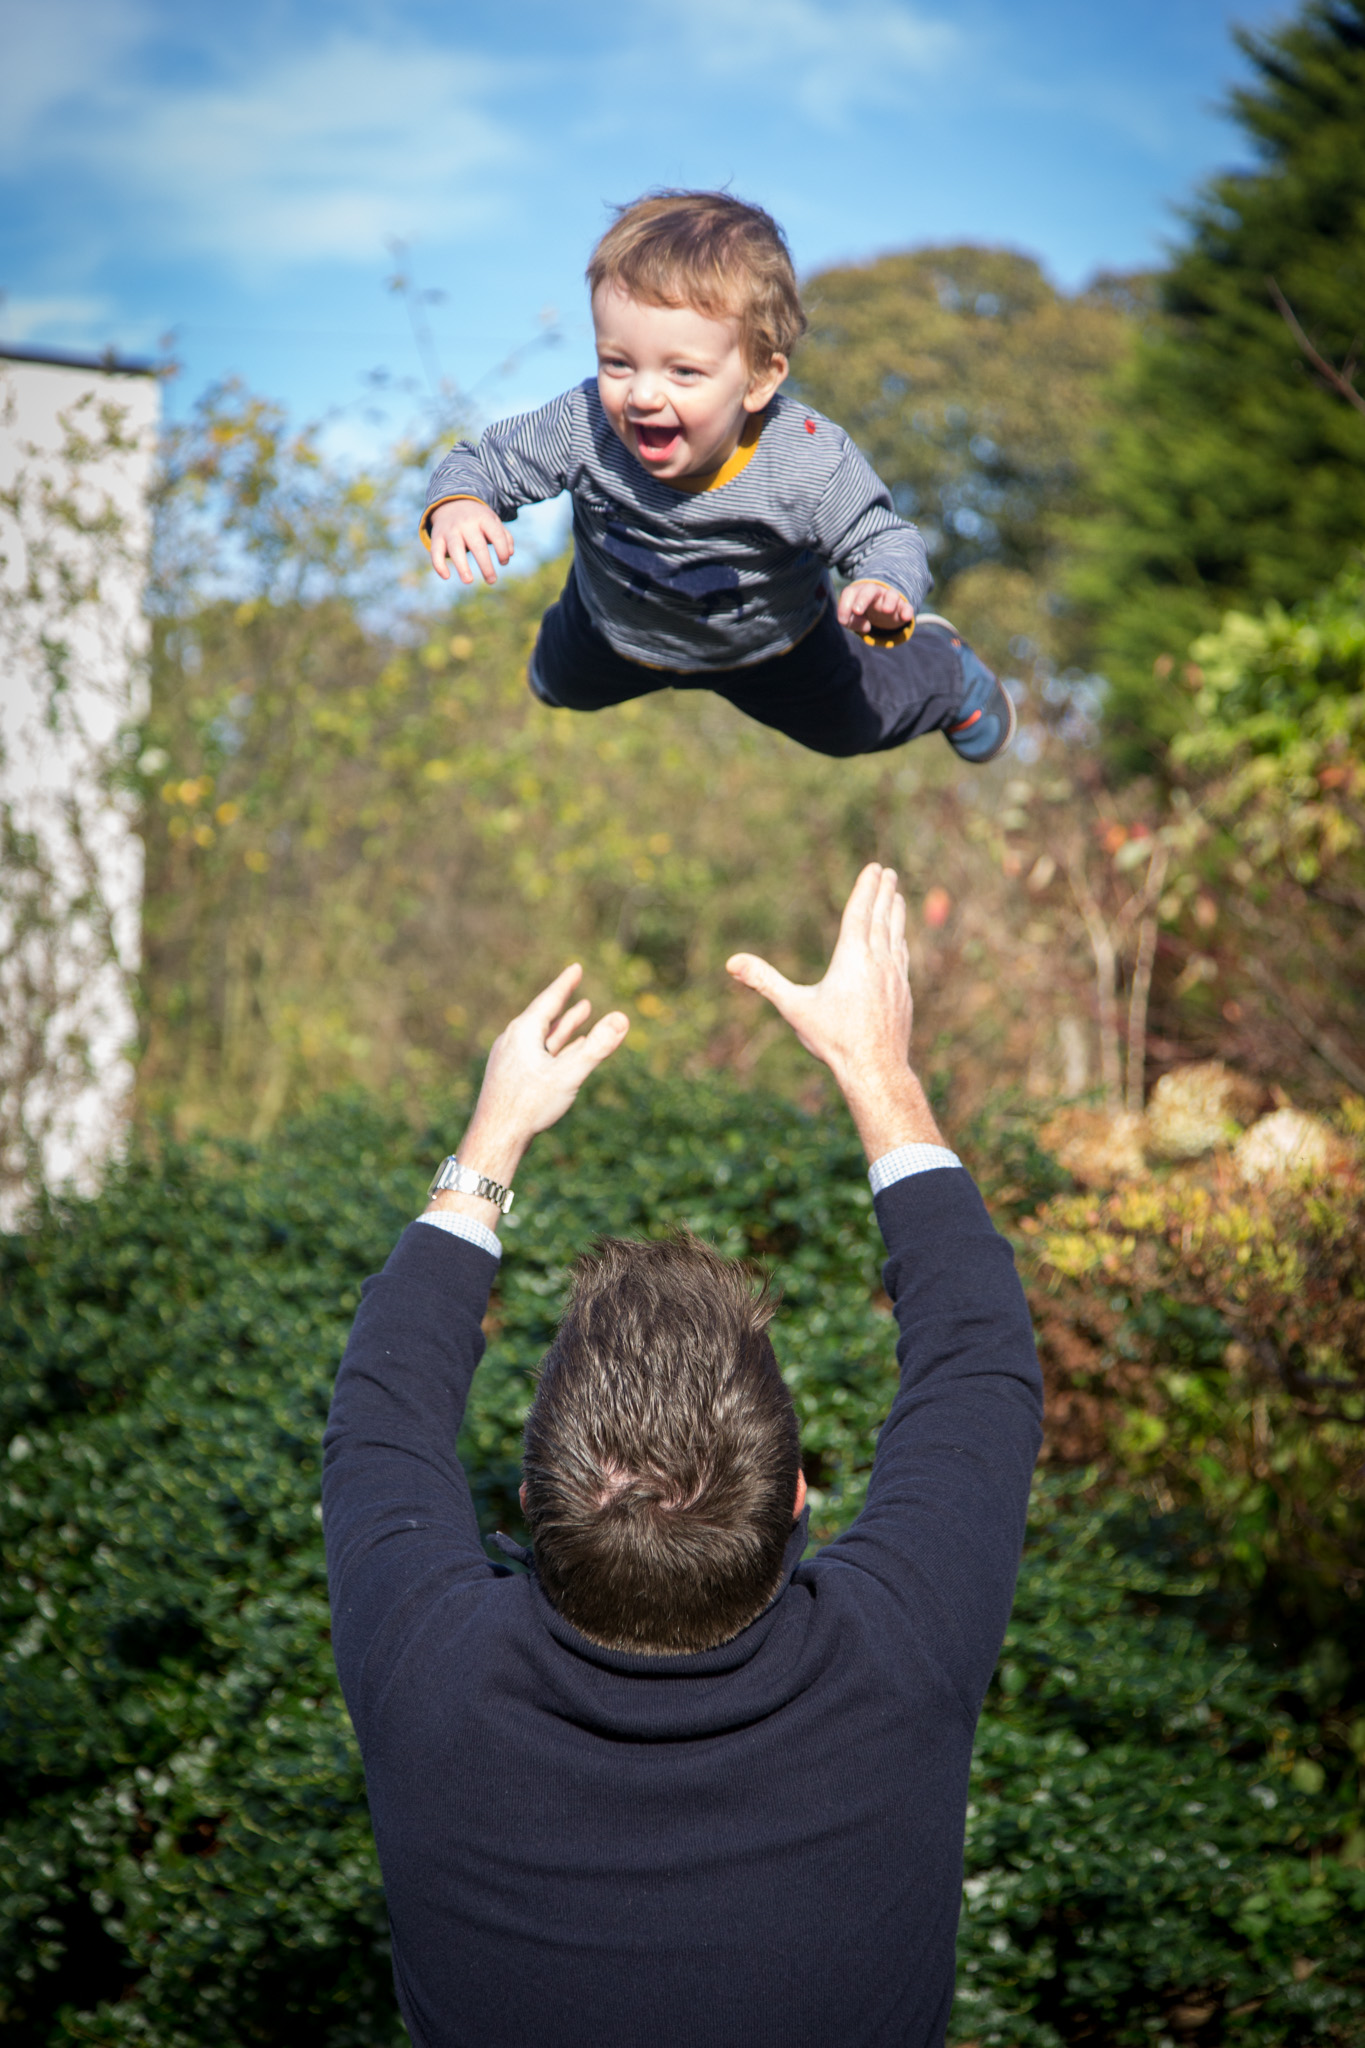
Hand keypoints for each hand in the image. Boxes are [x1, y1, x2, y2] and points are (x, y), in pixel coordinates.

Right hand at [428, 499, 514, 584]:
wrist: (451, 503)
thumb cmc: (478, 519)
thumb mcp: (493, 521)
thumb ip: (504, 536)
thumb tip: (510, 554)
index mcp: (483, 518)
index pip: (496, 535)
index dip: (502, 551)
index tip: (503, 562)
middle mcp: (466, 523)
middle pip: (477, 546)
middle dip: (486, 565)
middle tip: (492, 580)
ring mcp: (450, 530)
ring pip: (455, 548)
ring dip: (462, 566)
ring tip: (469, 581)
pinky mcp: (437, 537)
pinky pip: (436, 551)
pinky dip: (439, 564)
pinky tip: (446, 576)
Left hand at [430, 966, 628, 1221]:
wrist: (495, 1138)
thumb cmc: (530, 1105)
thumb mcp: (569, 1074)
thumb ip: (597, 1046)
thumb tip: (622, 1018)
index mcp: (523, 1032)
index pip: (549, 1000)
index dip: (565, 984)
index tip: (575, 968)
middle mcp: (513, 1041)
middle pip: (544, 1016)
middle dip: (565, 1003)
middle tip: (575, 985)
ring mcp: (510, 1059)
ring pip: (541, 1036)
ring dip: (562, 1025)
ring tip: (581, 1012)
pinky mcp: (510, 1076)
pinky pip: (537, 1053)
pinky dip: (554, 1047)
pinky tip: (566, 1052)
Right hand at [727, 864, 943, 1160]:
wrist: (875, 1068)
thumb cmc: (833, 1039)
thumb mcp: (793, 1008)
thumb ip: (764, 981)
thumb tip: (732, 963)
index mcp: (853, 957)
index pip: (860, 913)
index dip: (866, 888)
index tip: (874, 867)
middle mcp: (879, 961)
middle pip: (882, 918)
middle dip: (884, 893)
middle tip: (888, 872)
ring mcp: (895, 977)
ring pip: (896, 936)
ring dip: (896, 913)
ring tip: (897, 896)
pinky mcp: (904, 993)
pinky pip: (904, 958)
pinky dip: (901, 940)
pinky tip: (901, 941)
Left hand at [837, 580, 913, 638]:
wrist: (882, 608)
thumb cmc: (863, 612)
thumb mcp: (852, 618)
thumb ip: (851, 622)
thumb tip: (866, 626)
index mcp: (859, 592)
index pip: (850, 593)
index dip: (844, 606)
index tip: (843, 621)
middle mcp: (875, 592)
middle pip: (869, 590)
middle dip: (863, 599)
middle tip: (857, 610)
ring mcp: (890, 597)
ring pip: (891, 595)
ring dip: (889, 601)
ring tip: (886, 611)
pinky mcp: (902, 607)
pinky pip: (906, 606)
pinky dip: (907, 611)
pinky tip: (906, 617)